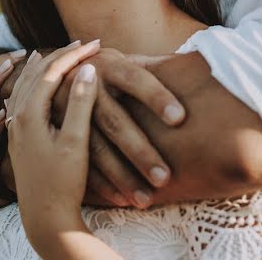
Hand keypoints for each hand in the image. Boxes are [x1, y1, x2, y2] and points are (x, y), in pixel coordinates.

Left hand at [6, 40, 100, 245]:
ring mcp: (14, 127)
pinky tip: (34, 84)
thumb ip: (81, 105)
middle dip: (59, 55)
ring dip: (42, 66)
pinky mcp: (17, 138)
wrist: (44, 220)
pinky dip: (31, 83)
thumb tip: (87, 69)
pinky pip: (20, 98)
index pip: (51, 71)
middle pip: (34, 73)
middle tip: (82, 43)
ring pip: (24, 85)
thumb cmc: (63, 184)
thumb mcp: (76, 143)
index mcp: (29, 113)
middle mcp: (16, 117)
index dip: (74, 54)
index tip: (96, 43)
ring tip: (54, 53)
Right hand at [51, 48, 185, 208]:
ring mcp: (70, 112)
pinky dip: (102, 184)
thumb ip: (155, 66)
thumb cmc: (110, 72)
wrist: (59, 75)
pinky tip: (122, 200)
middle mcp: (86, 86)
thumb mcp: (123, 60)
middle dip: (139, 150)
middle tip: (164, 178)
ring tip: (146, 199)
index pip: (134, 78)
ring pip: (96, 148)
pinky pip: (81, 163)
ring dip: (122, 175)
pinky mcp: (61, 133)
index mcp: (107, 64)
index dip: (156, 97)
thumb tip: (202, 65)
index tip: (179, 119)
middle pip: (114, 121)